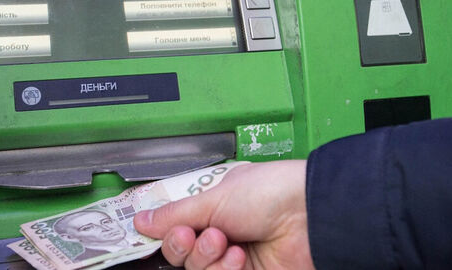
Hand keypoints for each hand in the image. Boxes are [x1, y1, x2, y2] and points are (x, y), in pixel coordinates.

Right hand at [134, 160, 313, 269]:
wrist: (310, 217)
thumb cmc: (271, 193)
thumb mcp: (214, 198)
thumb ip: (174, 213)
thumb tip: (140, 220)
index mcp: (214, 207)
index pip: (177, 227)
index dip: (167, 231)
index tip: (162, 230)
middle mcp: (223, 232)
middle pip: (182, 254)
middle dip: (184, 245)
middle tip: (198, 234)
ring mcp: (235, 258)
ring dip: (205, 258)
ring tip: (225, 242)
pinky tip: (238, 256)